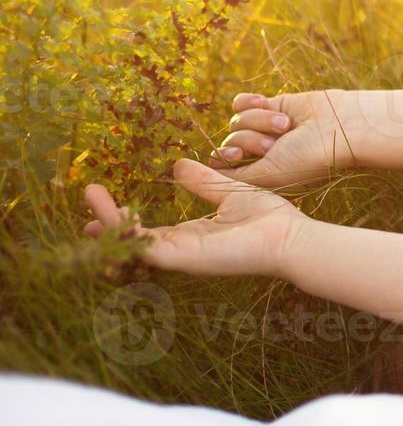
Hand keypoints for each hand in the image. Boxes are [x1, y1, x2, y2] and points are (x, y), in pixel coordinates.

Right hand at [84, 159, 308, 278]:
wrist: (291, 236)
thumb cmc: (270, 219)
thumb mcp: (229, 192)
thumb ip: (204, 182)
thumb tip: (179, 166)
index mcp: (194, 235)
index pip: (150, 229)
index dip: (125, 215)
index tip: (105, 196)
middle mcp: (184, 249)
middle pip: (134, 238)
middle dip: (107, 220)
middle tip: (88, 197)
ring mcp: (183, 256)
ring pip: (134, 243)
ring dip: (110, 221)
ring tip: (92, 196)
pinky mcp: (187, 259)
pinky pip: (147, 248)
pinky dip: (128, 231)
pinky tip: (118, 210)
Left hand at [209, 90, 358, 188]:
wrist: (337, 128)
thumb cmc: (306, 159)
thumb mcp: (264, 176)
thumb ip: (228, 177)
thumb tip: (190, 171)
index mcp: (258, 174)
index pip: (222, 164)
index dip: (224, 156)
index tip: (235, 153)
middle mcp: (259, 154)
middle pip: (229, 140)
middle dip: (252, 138)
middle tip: (278, 144)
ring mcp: (263, 129)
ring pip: (237, 120)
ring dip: (261, 121)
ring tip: (287, 126)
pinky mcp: (269, 107)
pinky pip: (241, 102)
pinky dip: (253, 103)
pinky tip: (269, 104)